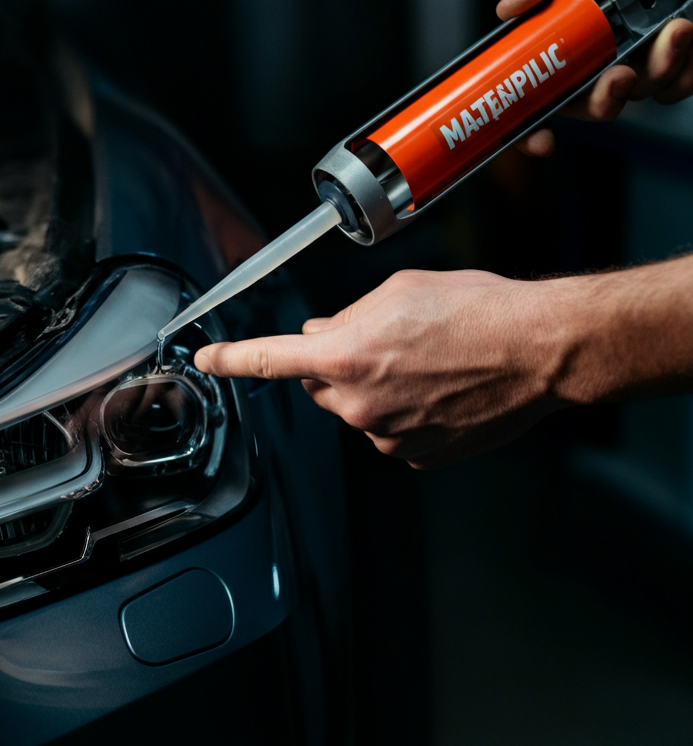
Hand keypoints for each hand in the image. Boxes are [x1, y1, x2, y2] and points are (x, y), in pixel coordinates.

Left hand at [194, 259, 692, 468]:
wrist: (541, 350)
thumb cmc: (477, 310)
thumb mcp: (399, 290)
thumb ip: (347, 317)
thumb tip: (321, 335)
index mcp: (344, 356)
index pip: (269, 360)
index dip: (231, 360)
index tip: (205, 360)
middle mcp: (358, 404)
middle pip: (323, 384)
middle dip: (339, 363)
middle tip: (387, 340)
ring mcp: (387, 436)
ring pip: (360, 409)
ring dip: (377, 388)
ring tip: (428, 362)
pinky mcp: (417, 455)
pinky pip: (391, 431)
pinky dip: (405, 412)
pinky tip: (440, 389)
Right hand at [498, 0, 692, 156]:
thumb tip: (510, 7)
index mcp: (561, 42)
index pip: (533, 98)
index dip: (526, 127)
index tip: (538, 137)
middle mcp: (596, 59)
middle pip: (586, 107)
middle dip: (601, 102)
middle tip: (617, 76)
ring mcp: (638, 63)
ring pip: (637, 95)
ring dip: (655, 72)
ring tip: (673, 30)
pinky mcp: (678, 62)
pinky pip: (677, 86)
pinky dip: (682, 67)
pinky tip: (684, 32)